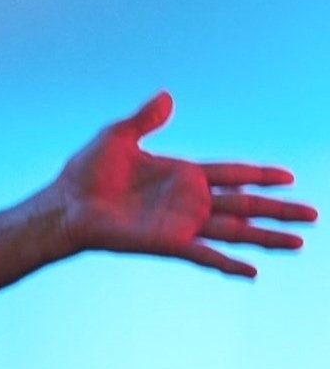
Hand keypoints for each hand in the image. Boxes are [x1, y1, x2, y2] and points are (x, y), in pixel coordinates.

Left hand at [51, 91, 313, 278]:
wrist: (63, 206)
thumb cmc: (85, 174)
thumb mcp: (118, 135)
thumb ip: (146, 118)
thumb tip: (167, 95)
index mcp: (183, 174)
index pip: (234, 173)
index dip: (262, 175)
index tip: (290, 178)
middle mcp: (188, 202)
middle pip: (246, 204)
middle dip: (279, 210)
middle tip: (313, 215)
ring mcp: (180, 224)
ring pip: (236, 230)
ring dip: (268, 238)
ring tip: (299, 243)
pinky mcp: (167, 243)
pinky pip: (205, 255)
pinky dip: (228, 264)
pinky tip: (253, 273)